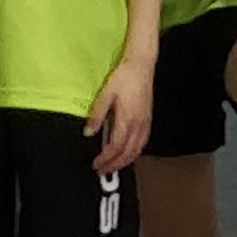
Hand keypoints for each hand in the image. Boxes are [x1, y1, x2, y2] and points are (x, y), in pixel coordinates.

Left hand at [85, 56, 150, 174]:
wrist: (141, 66)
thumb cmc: (124, 77)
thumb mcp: (105, 94)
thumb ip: (97, 115)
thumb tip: (88, 132)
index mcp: (127, 120)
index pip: (116, 147)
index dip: (106, 159)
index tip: (97, 164)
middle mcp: (138, 125)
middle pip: (128, 153)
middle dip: (115, 165)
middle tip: (103, 170)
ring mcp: (145, 123)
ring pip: (137, 150)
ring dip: (125, 161)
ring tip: (114, 166)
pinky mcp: (148, 120)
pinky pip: (143, 143)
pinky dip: (134, 153)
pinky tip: (129, 153)